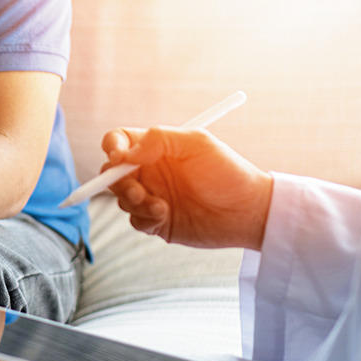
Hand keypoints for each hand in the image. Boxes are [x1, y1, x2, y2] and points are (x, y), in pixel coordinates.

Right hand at [102, 126, 272, 249]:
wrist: (249, 212)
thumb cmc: (229, 173)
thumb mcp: (197, 143)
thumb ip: (159, 140)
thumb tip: (126, 154)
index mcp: (156, 148)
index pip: (120, 141)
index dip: (112, 147)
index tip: (118, 158)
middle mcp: (150, 171)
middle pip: (113, 173)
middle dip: (119, 183)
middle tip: (139, 192)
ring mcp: (152, 196)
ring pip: (121, 198)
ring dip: (135, 203)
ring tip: (161, 207)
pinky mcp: (156, 221)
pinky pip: (134, 220)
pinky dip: (144, 219)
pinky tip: (165, 216)